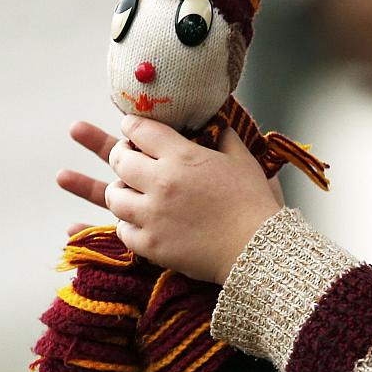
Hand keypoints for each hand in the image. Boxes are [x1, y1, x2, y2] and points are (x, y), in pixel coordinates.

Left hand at [103, 115, 280, 283]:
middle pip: (119, 160)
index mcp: (182, 156)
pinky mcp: (151, 245)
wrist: (258, 248)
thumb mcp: (241, 160)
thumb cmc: (253, 203)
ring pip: (114, 196)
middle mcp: (162, 182)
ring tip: (128, 192)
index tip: (131, 128)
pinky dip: (128, 225)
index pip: (140, 129)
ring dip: (119, 191)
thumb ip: (224, 136)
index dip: (131, 125)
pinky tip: (138, 222)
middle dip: (120, 155)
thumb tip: (216, 122)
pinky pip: (123, 230)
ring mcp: (153, 215)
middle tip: (127, 159)